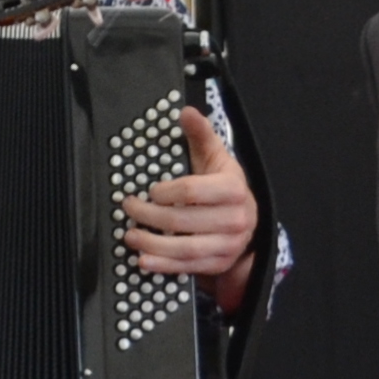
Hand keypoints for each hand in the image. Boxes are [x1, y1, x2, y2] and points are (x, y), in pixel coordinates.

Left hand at [124, 108, 257, 289]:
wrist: (248, 219)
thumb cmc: (224, 186)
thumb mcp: (216, 157)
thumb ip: (201, 134)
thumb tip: (186, 111)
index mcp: (233, 189)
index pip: (192, 190)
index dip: (165, 192)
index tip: (149, 190)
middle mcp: (235, 219)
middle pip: (182, 221)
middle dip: (149, 216)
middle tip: (129, 208)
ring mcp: (228, 244)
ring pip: (184, 248)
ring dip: (152, 244)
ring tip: (130, 236)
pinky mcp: (219, 262)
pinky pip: (189, 267)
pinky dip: (164, 266)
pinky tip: (144, 260)